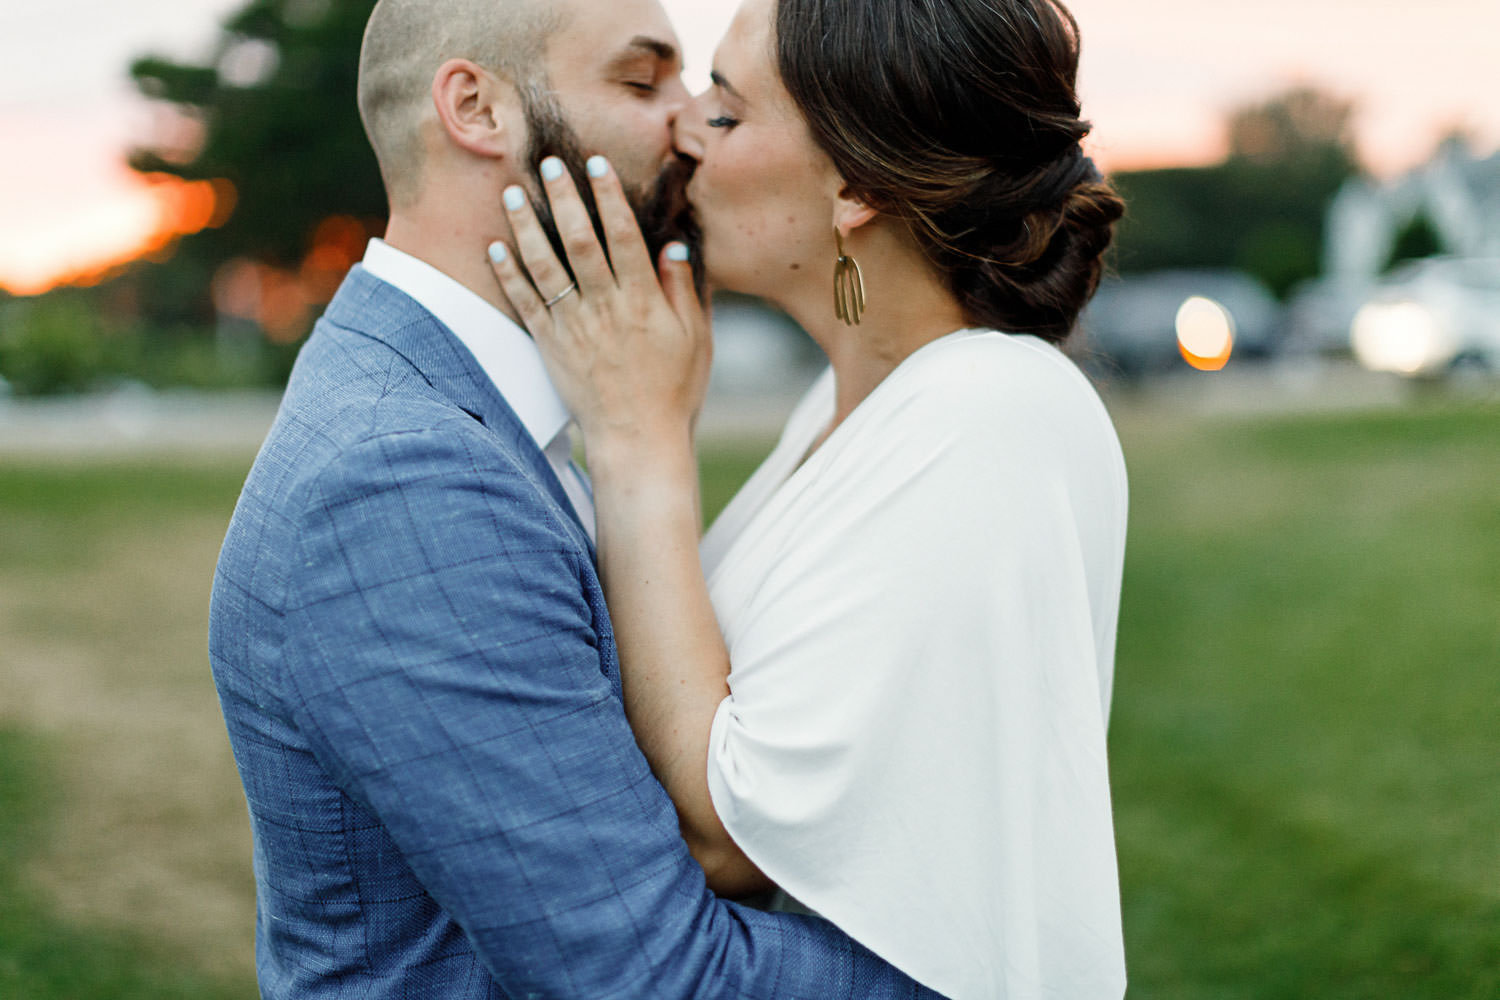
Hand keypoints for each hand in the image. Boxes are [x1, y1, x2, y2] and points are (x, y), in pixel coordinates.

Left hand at [487, 156, 710, 453]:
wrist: (638, 439)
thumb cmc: (674, 390)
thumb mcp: (696, 338)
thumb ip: (684, 291)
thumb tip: (674, 247)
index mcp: (643, 300)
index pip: (624, 235)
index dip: (609, 196)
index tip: (597, 163)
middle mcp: (605, 307)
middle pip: (579, 240)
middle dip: (563, 198)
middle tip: (548, 163)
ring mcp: (574, 326)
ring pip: (545, 266)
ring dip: (525, 227)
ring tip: (511, 193)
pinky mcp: (551, 346)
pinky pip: (525, 304)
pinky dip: (508, 274)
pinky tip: (496, 248)